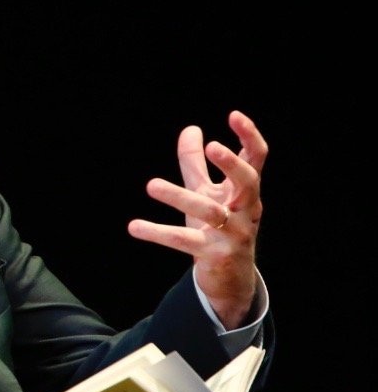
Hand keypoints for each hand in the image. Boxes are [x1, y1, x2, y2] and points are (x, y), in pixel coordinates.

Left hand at [126, 110, 265, 327]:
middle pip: (248, 182)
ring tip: (151, 184)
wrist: (230, 277)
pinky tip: (134, 226)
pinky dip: (159, 233)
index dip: (249, 136)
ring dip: (180, 197)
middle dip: (232, 164)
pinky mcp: (215, 255)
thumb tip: (190, 129)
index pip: (256, 159)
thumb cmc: (219, 227)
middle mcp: (246, 210)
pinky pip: (185, 241)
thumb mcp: (207, 192)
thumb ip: (196, 164)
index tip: (234, 115)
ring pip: (210, 212)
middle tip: (213, 146)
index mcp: (245, 191)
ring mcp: (234, 233)